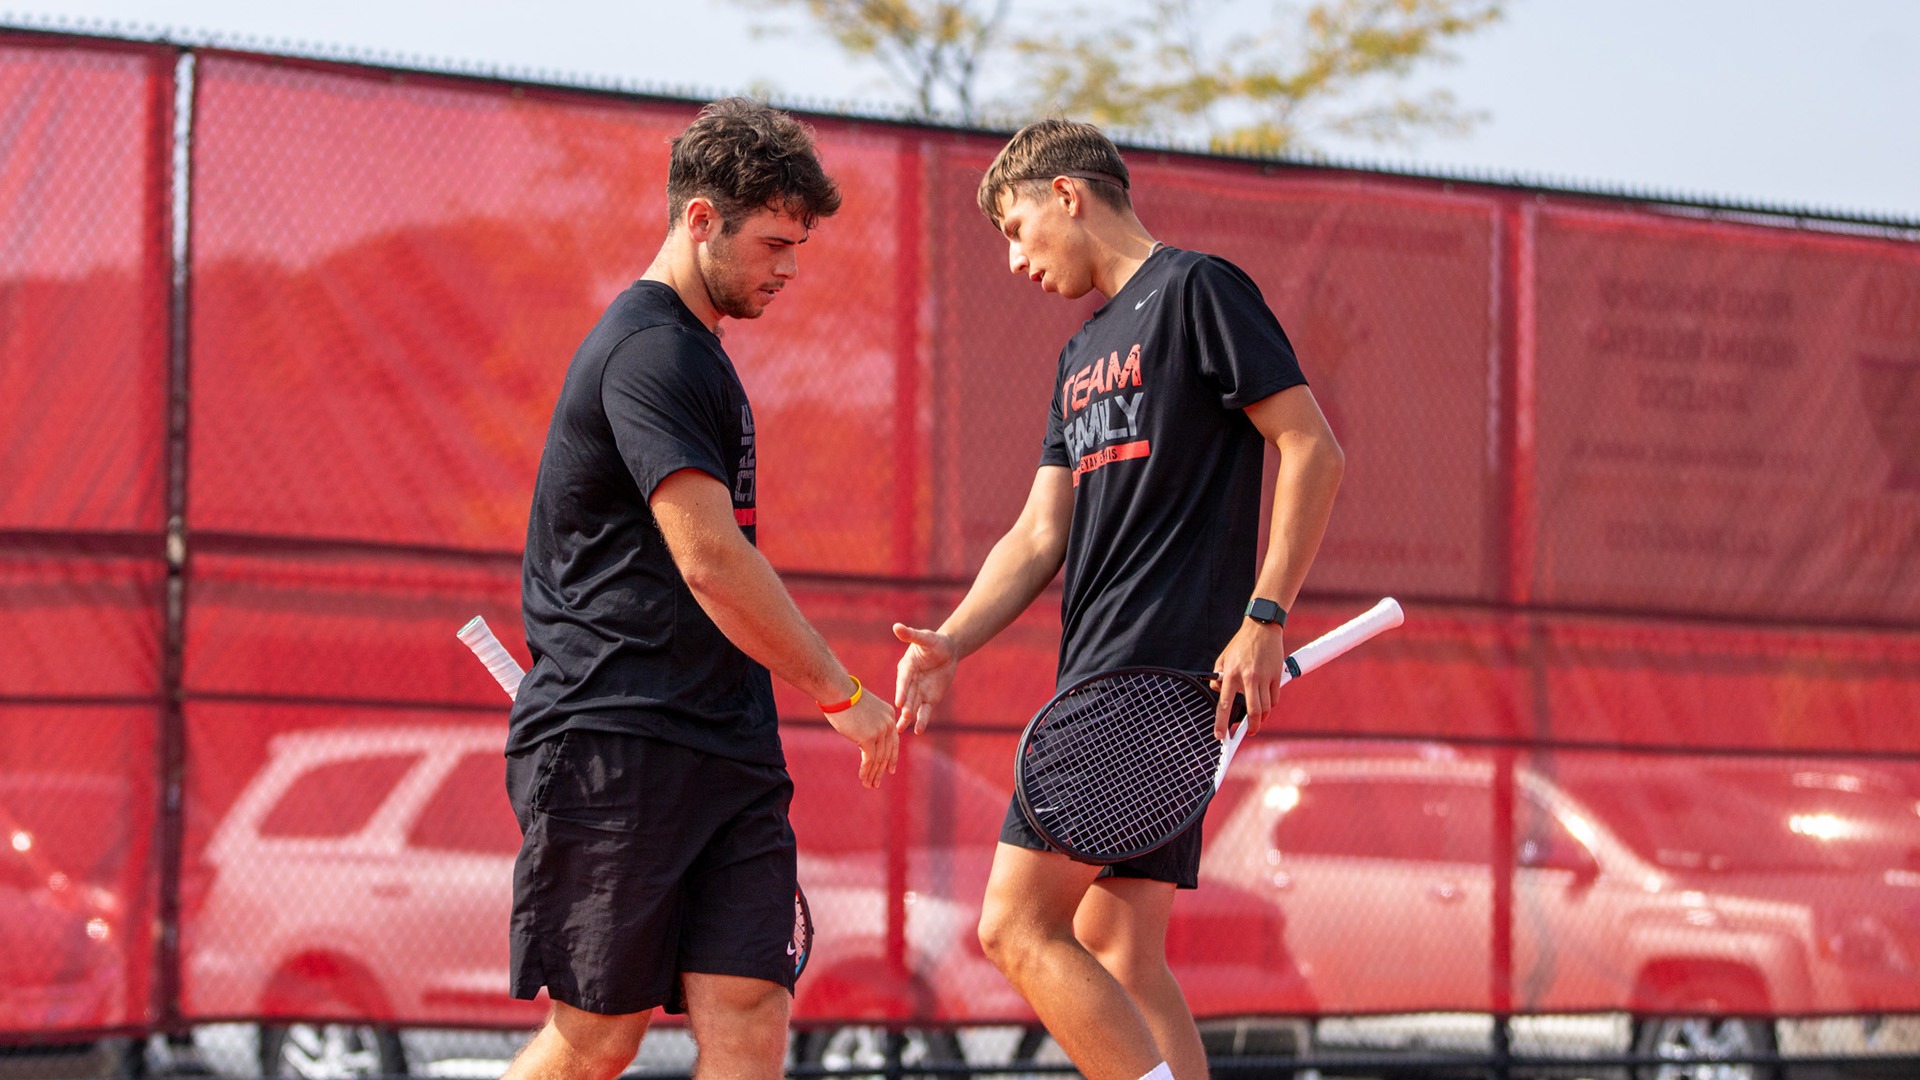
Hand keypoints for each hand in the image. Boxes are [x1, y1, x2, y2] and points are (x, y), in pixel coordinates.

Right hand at [824, 687, 898, 788]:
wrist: (837, 691)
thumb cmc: (844, 698)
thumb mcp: (864, 710)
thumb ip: (870, 724)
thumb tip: (866, 740)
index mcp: (889, 715)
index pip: (893, 741)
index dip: (892, 757)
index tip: (890, 769)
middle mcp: (888, 723)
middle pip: (887, 752)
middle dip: (881, 770)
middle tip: (877, 783)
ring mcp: (880, 730)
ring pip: (879, 758)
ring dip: (873, 774)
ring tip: (869, 785)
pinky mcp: (869, 737)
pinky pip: (869, 759)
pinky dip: (866, 770)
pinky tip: (862, 778)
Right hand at [892, 624, 956, 733]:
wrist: (947, 651)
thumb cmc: (934, 642)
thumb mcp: (925, 638)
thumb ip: (912, 635)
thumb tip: (896, 626)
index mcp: (907, 667)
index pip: (904, 680)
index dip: (902, 690)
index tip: (899, 701)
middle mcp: (910, 682)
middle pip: (907, 696)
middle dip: (905, 707)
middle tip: (903, 717)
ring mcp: (918, 692)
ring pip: (913, 706)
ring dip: (908, 717)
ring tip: (902, 729)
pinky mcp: (928, 699)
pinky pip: (924, 711)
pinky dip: (922, 720)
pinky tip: (918, 731)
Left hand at [1211, 620, 1288, 739]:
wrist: (1262, 628)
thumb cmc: (1241, 644)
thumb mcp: (1223, 658)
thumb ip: (1218, 677)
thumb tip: (1217, 692)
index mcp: (1231, 674)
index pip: (1224, 704)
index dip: (1221, 723)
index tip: (1221, 736)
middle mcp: (1248, 678)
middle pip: (1252, 711)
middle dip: (1251, 727)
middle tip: (1249, 733)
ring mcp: (1264, 677)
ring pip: (1266, 707)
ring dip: (1262, 718)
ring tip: (1258, 720)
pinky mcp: (1276, 675)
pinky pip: (1275, 698)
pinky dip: (1271, 705)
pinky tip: (1267, 705)